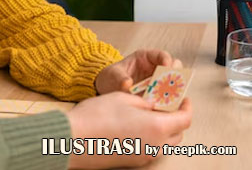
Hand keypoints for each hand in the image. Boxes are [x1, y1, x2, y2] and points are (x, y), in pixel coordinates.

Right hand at [68, 91, 192, 167]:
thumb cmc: (96, 116)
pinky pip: (151, 149)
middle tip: (165, 105)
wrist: (73, 140)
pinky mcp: (133, 161)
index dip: (186, 107)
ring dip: (164, 129)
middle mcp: (155, 145)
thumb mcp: (122, 98)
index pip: (185, 119)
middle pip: (178, 134)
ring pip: (165, 144)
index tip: (183, 98)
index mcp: (157, 127)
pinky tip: (136, 126)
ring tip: (149, 115)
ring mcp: (144, 156)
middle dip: (176, 118)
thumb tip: (153, 104)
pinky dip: (151, 138)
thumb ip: (144, 101)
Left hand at [95, 49, 182, 93]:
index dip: (167, 60)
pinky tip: (167, 106)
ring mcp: (158, 82)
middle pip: (174, 68)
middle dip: (176, 75)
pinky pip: (168, 97)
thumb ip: (120, 78)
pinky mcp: (158, 95)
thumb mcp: (112, 75)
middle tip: (173, 83)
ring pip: (174, 84)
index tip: (167, 67)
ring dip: (175, 89)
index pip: (162, 55)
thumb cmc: (110, 77)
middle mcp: (155, 69)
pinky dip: (169, 101)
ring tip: (172, 95)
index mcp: (145, 57)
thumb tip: (127, 83)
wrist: (106, 90)